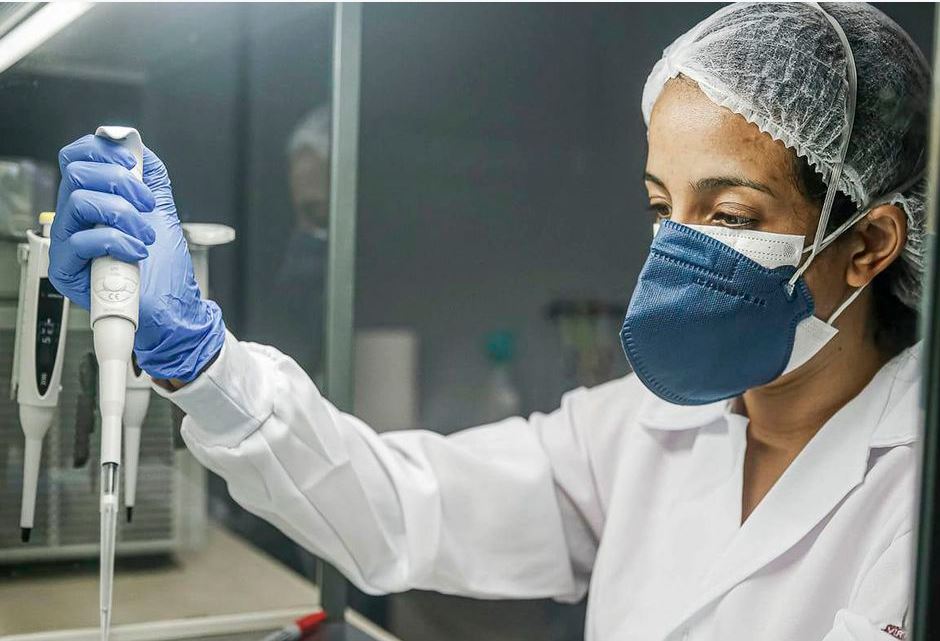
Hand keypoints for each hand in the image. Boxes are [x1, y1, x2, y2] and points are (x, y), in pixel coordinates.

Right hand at [50, 134, 225, 381]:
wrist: (172, 308)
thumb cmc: (164, 267)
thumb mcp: (161, 210)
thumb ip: (150, 176)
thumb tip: (138, 147)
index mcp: (94, 198)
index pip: (77, 157)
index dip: (101, 151)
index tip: (131, 163)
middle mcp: (76, 217)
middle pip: (75, 172)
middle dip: (120, 182)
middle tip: (146, 204)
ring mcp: (69, 241)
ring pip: (79, 202)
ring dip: (123, 214)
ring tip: (144, 235)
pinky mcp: (67, 268)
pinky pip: (80, 240)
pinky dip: (116, 241)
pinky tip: (134, 252)